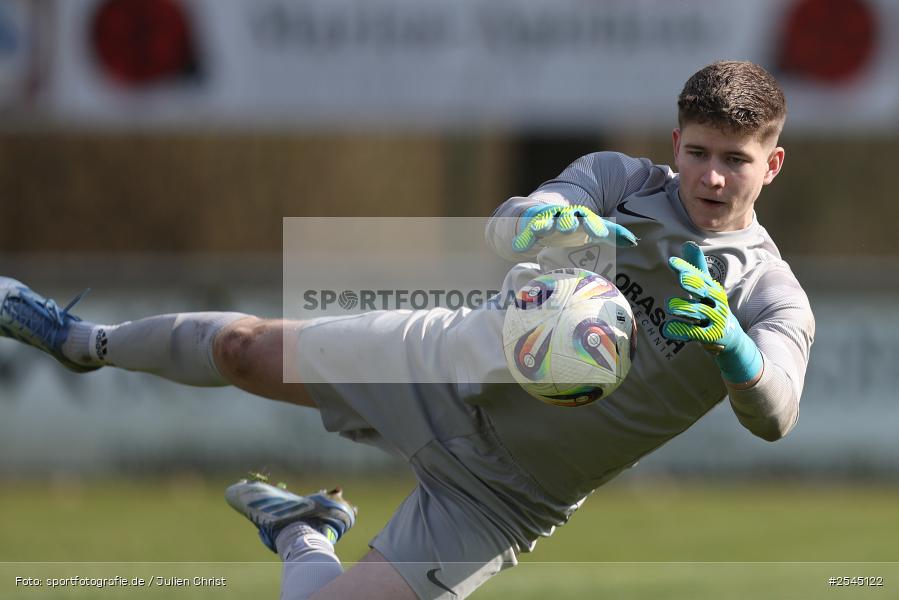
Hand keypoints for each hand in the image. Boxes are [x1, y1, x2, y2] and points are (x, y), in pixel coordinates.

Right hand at [511, 204, 637, 252]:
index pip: (589, 219)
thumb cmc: (570, 226)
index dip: (594, 226)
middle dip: (567, 222)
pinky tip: (519, 248)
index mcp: (579, 216)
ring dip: (543, 226)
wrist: (539, 213)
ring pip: (544, 221)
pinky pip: (527, 232)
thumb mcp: (589, 227)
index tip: (599, 235)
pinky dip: (524, 239)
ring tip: (541, 232)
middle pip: (565, 217)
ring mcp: (544, 219)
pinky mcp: (529, 224)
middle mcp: (562, 215)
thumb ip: (611, 233)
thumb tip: (633, 241)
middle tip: (568, 228)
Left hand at [661, 242, 761, 384]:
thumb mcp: (706, 289)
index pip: (700, 276)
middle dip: (694, 284)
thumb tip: (688, 243)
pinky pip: (693, 333)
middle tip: (682, 279)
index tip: (672, 262)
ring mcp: (714, 320)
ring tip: (670, 305)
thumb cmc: (712, 308)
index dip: (687, 269)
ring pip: (697, 312)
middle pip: (705, 291)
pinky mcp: (710, 337)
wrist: (730, 339)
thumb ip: (696, 269)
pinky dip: (679, 330)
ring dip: (682, 308)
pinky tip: (667, 328)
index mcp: (713, 290)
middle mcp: (716, 302)